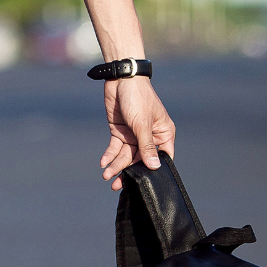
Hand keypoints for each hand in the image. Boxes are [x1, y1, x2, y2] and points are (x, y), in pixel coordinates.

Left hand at [100, 76, 175, 190]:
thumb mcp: (143, 124)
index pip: (161, 157)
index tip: (144, 183)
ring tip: (106, 175)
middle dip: (127, 171)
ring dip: (116, 166)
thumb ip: (147, 146)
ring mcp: (133, 135)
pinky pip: (115, 148)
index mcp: (163, 134)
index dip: (153, 170)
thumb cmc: (138, 98)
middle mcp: (149, 137)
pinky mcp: (120, 132)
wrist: (120, 81)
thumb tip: (154, 166)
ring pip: (125, 156)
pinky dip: (109, 155)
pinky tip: (103, 163)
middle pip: (139, 160)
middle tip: (116, 185)